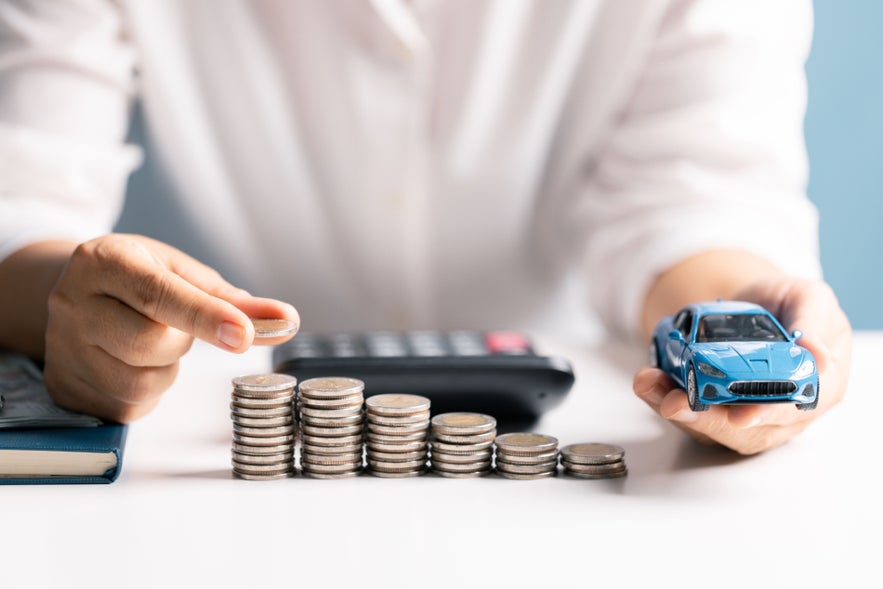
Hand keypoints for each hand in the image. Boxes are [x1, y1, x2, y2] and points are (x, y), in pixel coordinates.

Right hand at [44, 234, 298, 422]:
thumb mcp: (182, 275)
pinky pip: (127, 407)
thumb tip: (287, 321)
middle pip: (148, 344)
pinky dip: (147, 392)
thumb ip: (234, 300)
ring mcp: (61, 349)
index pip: (157, 294)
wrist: (75, 293)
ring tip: (151, 342)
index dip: (205, 317)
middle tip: (173, 325)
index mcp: (103, 261)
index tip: (245, 335)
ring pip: (140, 383)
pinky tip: (134, 365)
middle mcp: (72, 303)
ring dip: (165, 370)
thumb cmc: (140, 279)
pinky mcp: (64, 387)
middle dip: (180, 342)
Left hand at [633, 276, 851, 454]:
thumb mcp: (809, 297)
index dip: (766, 415)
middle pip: (745, 432)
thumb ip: (815, 322)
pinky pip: (690, 414)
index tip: (740, 415)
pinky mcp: (714, 410)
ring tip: (651, 384)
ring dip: (676, 409)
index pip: (793, 411)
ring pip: (711, 428)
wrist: (755, 301)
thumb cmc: (788, 302)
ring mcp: (746, 415)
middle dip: (707, 420)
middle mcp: (784, 412)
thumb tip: (819, 356)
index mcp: (820, 388)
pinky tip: (649, 380)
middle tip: (675, 403)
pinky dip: (664, 398)